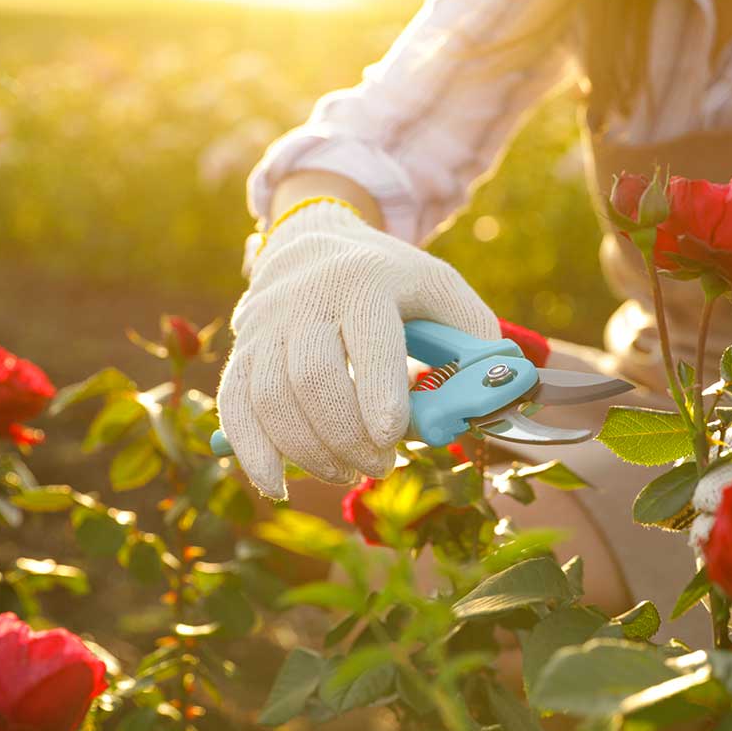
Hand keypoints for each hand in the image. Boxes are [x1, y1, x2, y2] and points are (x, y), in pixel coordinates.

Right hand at [217, 198, 497, 498]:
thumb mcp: (441, 288)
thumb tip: (497, 396)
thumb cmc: (392, 281)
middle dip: (348, 437)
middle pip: (313, 380)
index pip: (368, 340)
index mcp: (366, 281)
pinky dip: (252, 453)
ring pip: (271, 401)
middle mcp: (306, 299)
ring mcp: (266, 326)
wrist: (312, 245)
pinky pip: (234, 407)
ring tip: (347, 472)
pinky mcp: (242, 351)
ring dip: (311, 453)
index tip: (392, 438)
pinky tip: (279, 486)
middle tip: (380, 465)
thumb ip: (474, 336)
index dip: (379, 392)